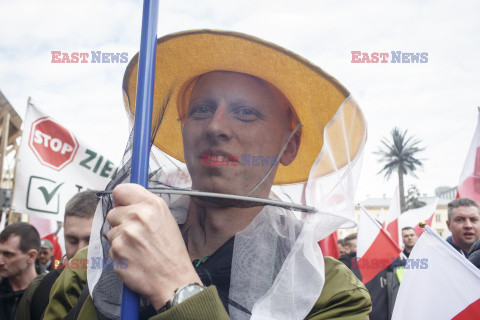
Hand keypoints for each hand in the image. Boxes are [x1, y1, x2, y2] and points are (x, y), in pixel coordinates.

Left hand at [107, 183, 201, 308]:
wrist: (173, 280)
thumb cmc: (171, 251)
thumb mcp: (166, 219)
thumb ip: (145, 205)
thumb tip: (124, 198)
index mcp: (152, 204)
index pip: (121, 190)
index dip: (121, 200)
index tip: (124, 206)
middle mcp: (138, 215)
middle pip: (112, 212)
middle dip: (120, 223)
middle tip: (137, 235)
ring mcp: (126, 233)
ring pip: (111, 232)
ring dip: (120, 240)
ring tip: (138, 248)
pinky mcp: (117, 250)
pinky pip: (110, 248)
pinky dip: (119, 255)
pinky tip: (134, 258)